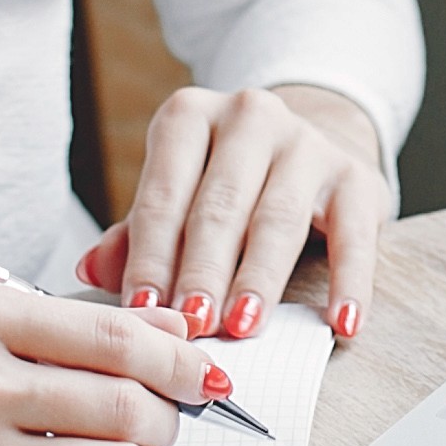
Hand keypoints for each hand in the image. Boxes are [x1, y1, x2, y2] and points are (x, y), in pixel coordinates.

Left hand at [73, 83, 388, 344]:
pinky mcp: (356, 176)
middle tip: (191, 326)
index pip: (164, 193)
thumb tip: (89, 270)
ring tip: (243, 327)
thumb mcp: (175, 197)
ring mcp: (307, 142)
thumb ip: (136, 235)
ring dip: (259, 279)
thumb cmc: (224, 186)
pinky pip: (354, 235)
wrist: (308, 148)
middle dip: (202, 272)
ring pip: (278, 218)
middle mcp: (249, 117)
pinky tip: (342, 323)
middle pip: (219, 205)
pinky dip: (350, 282)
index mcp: (190, 117)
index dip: (151, 254)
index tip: (142, 308)